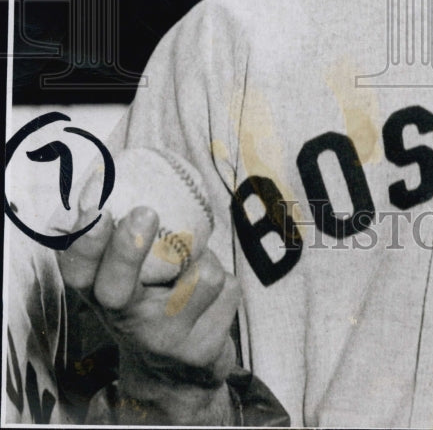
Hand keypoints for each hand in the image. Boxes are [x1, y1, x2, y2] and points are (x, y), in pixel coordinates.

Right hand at [59, 206, 240, 424]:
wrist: (175, 376)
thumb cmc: (152, 304)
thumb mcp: (132, 278)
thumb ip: (134, 240)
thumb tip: (157, 180)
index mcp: (101, 294)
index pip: (79, 271)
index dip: (85, 244)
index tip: (96, 214)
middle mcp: (124, 320)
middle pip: (116, 286)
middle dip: (128, 250)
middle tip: (144, 214)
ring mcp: (163, 339)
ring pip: (201, 274)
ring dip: (207, 261)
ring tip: (196, 273)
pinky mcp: (201, 351)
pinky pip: (228, 288)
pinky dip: (226, 285)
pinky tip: (211, 304)